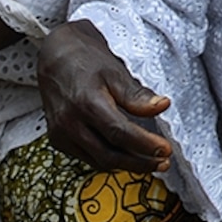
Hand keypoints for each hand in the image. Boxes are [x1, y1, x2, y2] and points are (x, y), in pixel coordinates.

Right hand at [37, 21, 174, 173]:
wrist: (56, 57)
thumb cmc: (87, 61)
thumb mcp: (116, 72)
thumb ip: (137, 95)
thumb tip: (163, 106)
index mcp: (87, 103)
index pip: (120, 133)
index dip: (145, 145)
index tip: (165, 150)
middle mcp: (70, 122)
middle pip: (109, 154)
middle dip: (139, 163)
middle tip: (162, 162)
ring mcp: (61, 134)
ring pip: (98, 161)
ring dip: (126, 165)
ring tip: (150, 162)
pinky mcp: (58, 139)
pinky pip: (87, 157)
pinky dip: (108, 160)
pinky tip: (126, 155)